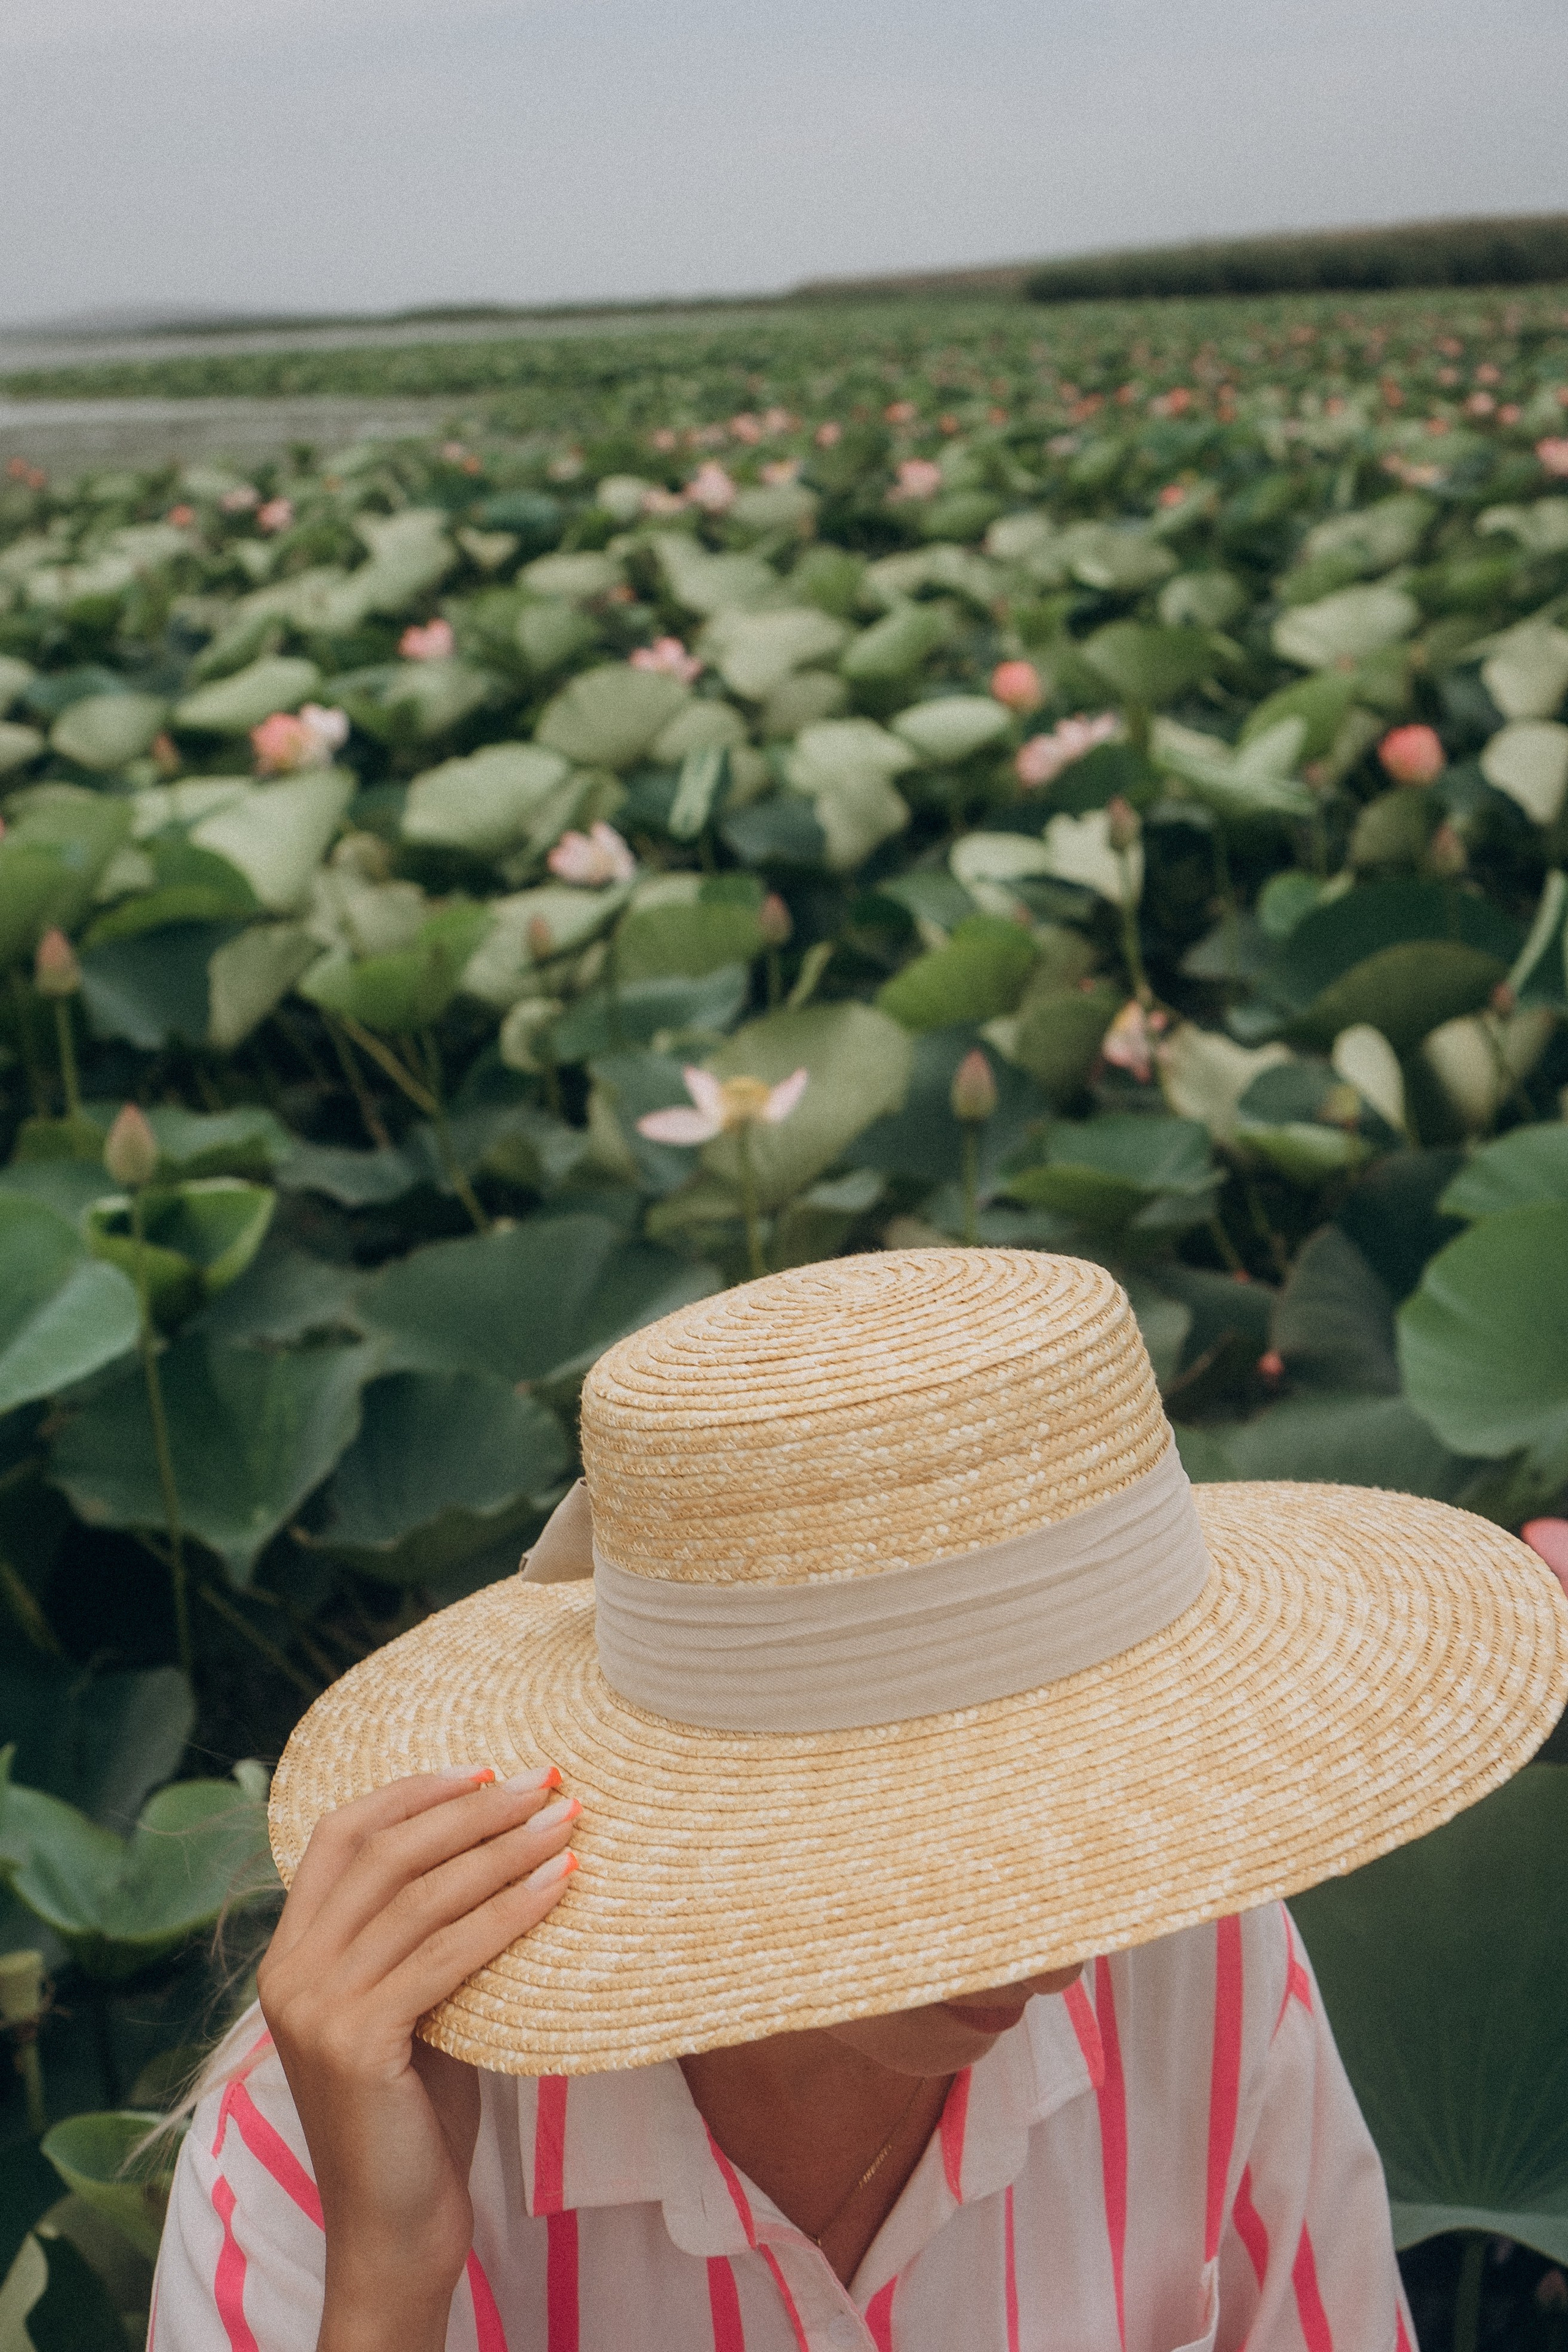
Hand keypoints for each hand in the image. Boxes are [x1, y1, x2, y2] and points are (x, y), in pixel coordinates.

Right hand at [256, 1765, 578, 2351]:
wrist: (394, 2228)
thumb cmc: (416, 2113)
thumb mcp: (408, 2005)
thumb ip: (421, 1936)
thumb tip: (499, 1842)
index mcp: (290, 1952)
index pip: (339, 1835)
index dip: (411, 1791)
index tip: (484, 1766)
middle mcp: (289, 1971)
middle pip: (386, 1851)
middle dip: (472, 1808)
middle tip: (547, 1779)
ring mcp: (316, 2007)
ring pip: (422, 1896)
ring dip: (503, 1848)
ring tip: (567, 1820)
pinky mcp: (356, 2043)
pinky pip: (447, 1954)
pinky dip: (509, 1911)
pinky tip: (560, 1885)